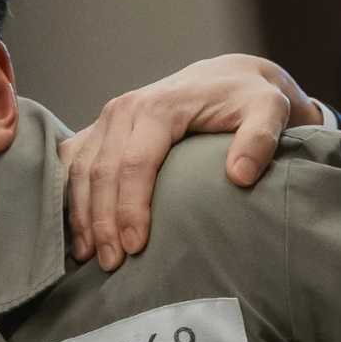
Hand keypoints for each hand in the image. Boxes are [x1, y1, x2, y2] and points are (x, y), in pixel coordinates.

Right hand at [59, 53, 320, 270]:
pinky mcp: (99, 128)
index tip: (136, 247)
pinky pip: (72, 164)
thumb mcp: (270, 110)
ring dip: (82, 216)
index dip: (130, 208)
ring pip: (80, 171)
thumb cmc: (248, 99)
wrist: (226, 76)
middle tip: (112, 264)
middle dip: (103, 222)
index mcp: (159, 107)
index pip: (134, 164)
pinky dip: (71, 199)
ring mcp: (106, 118)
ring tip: (91, 256)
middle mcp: (124, 109)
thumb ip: (260, 140)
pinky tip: (78, 232)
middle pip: (102, 172)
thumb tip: (239, 176)